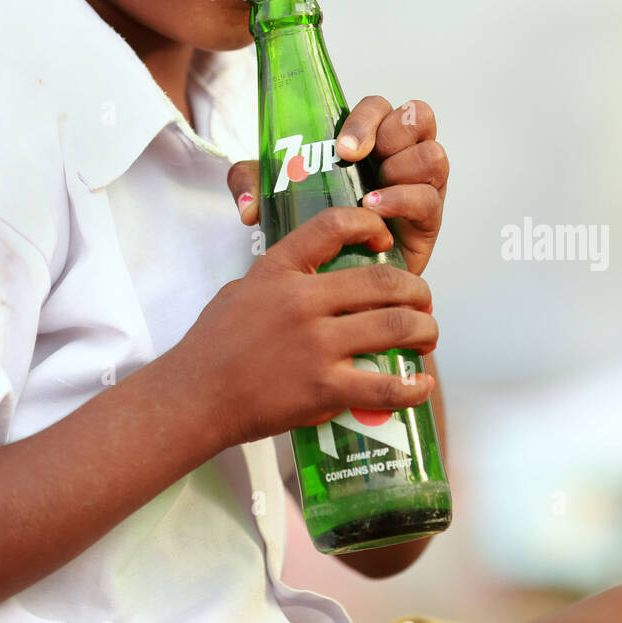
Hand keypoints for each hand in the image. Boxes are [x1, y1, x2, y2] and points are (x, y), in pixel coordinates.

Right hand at [177, 206, 436, 448]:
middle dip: (416, 291)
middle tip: (422, 302)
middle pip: (383, 281)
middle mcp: (302, 301)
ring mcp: (315, 345)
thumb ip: (279, 280)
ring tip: (427, 336)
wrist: (194, 397)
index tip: (385, 240)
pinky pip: (384, 385)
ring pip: (395, 326)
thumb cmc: (212, 346)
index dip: (371, 225)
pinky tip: (419, 385)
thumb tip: (313, 277)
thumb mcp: (240, 291)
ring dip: (424, 330)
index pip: (334, 225)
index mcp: (280, 269)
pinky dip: (411, 386)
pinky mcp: (323, 388)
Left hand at [227, 97, 447, 277]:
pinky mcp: (428, 218)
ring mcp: (419, 183)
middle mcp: (400, 152)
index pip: (380, 107)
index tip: (343, 148)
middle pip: (417, 118)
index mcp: (369, 136)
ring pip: (432, 155)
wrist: (334, 271)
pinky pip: (430, 199)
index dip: (366, 120)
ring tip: (367, 196)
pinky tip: (375, 214)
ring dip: (402, 170)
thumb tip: (248, 205)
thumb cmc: (312, 219)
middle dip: (389, 136)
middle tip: (354, 163)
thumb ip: (252, 183)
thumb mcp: (273, 192)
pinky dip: (404, 201)